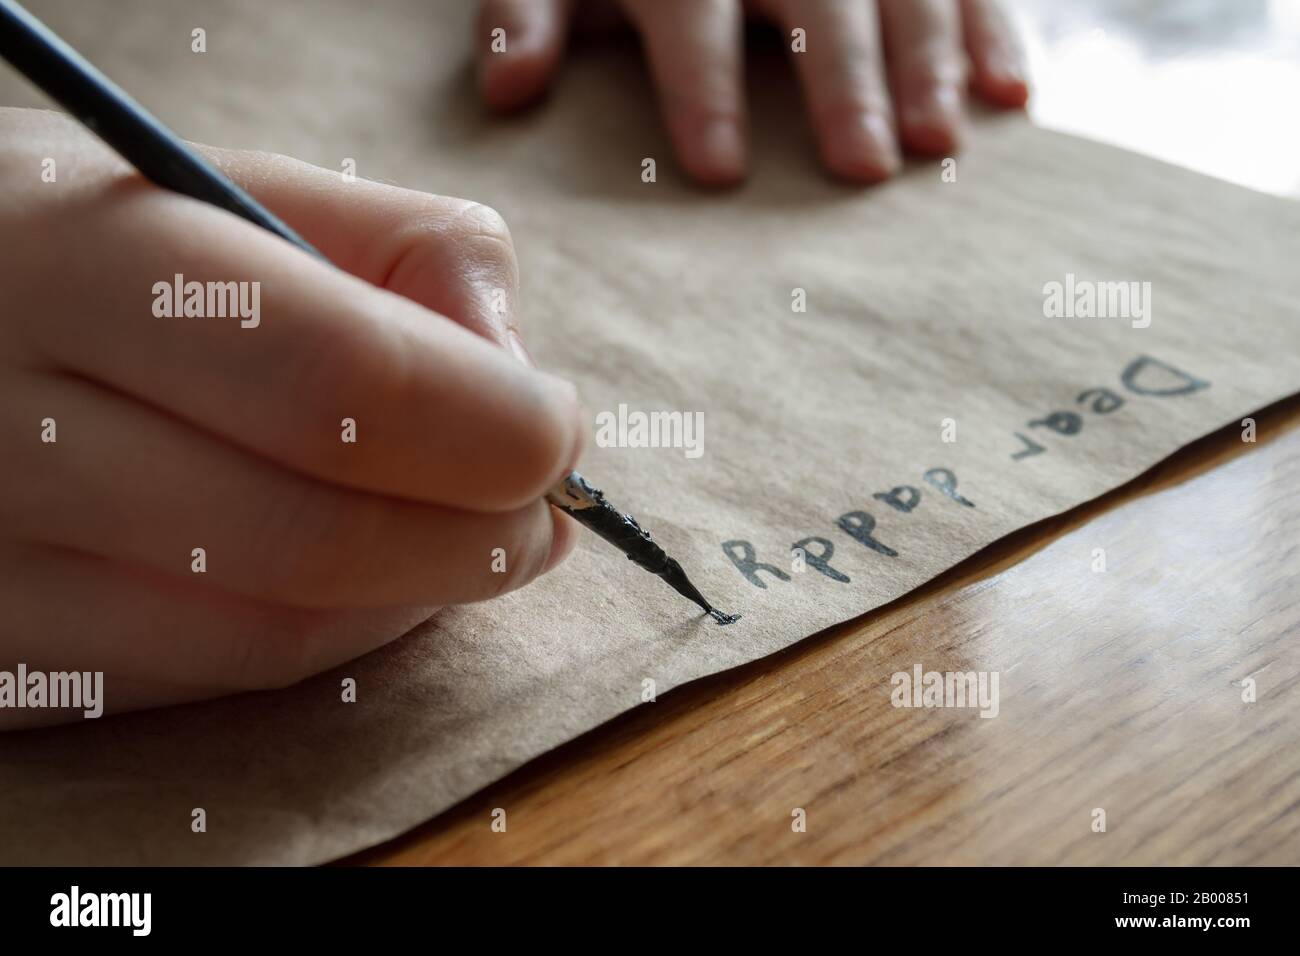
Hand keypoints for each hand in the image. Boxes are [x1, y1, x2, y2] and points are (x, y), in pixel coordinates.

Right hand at [0, 108, 582, 726]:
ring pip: (275, 638)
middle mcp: (7, 427)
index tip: (558, 427)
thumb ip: (402, 245)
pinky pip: (213, 682)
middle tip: (543, 511)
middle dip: (482, 537)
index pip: (337, 377)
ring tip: (474, 540)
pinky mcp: (4, 656)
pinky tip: (372, 580)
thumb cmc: (95, 240)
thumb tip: (520, 375)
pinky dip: (335, 639)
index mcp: (76, 263)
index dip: (490, 422)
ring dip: (422, 597)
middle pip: (316, 534)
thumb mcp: (230, 182)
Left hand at [476, 0, 1027, 184]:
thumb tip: (507, 93)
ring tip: (937, 147)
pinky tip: (1012, 95)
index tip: (720, 169)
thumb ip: (527, 13)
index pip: (690, 9)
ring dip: (924, 62)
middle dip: (839, 81)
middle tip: (860, 168)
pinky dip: (990, 29)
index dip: (702, 86)